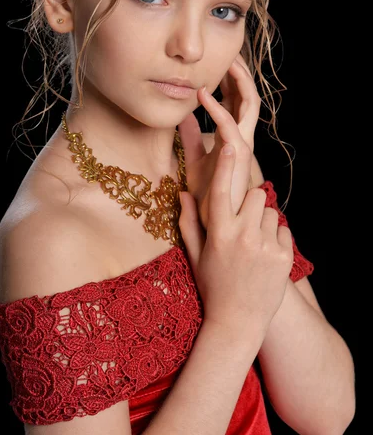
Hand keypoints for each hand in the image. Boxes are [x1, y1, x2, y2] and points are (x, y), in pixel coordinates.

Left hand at [178, 54, 260, 230]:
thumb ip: (188, 137)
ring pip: (248, 103)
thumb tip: (180, 116)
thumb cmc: (207, 195)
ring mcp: (242, 144)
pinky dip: (216, 108)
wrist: (215, 222)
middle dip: (240, 73)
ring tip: (227, 61)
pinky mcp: (237, 155)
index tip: (216, 60)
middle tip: (229, 51)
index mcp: (232, 136)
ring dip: (239, 81)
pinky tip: (202, 94)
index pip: (235, 100)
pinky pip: (230, 125)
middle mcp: (241, 136)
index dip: (229, 79)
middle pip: (247, 96)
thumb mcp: (192, 159)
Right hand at [179, 145, 293, 332]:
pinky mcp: (284, 256)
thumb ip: (189, 222)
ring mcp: (266, 246)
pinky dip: (276, 239)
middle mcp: (243, 236)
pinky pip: (284, 230)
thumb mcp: (195, 255)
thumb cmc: (212, 286)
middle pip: (256, 193)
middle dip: (251, 202)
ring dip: (264, 221)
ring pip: (271, 211)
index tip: (230, 144)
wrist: (238, 323)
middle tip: (243, 223)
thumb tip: (183, 193)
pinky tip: (264, 259)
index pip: (221, 191)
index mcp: (219, 233)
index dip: (225, 166)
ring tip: (253, 245)